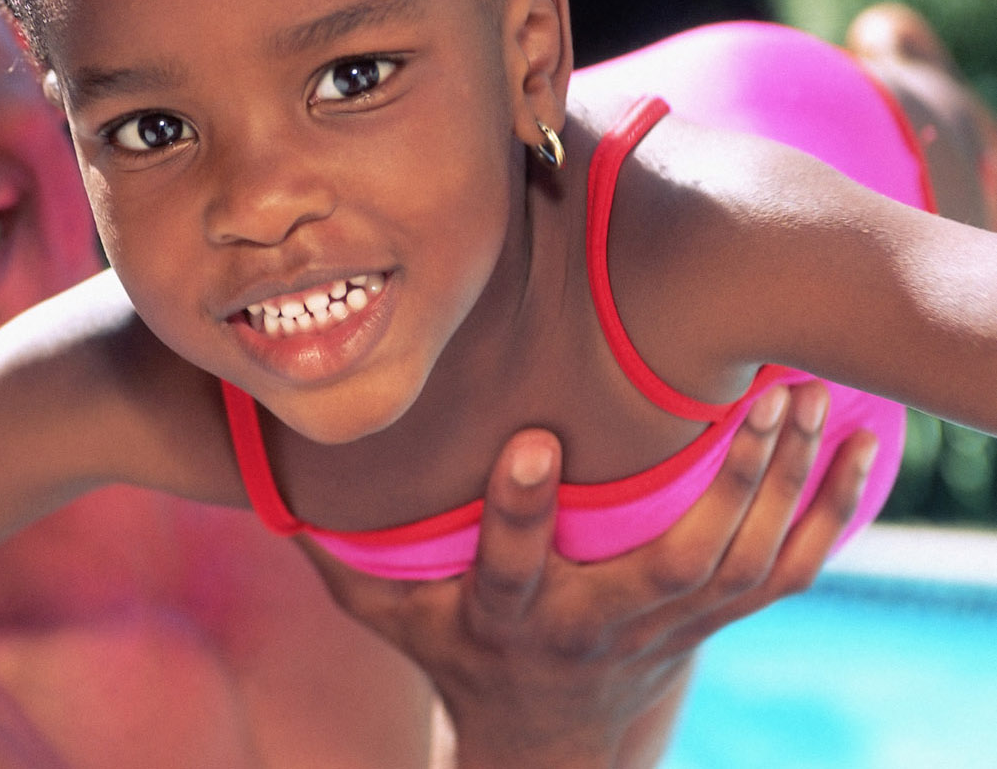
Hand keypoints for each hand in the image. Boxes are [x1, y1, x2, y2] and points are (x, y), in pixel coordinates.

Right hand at [296, 381, 877, 768]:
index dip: (518, 509)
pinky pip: (786, 575)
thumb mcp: (390, 620)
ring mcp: (664, 629)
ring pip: (741, 562)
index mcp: (511, 618)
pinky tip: (860, 448)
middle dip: (718, 485)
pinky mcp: (710, 624)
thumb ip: (338, 555)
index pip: (512, 563)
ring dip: (780, 483)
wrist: (551, 743)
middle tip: (750, 395)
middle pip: (672, 565)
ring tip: (806, 394)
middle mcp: (597, 626)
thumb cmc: (460, 661)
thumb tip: (267, 475)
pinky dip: (829, 515)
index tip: (527, 440)